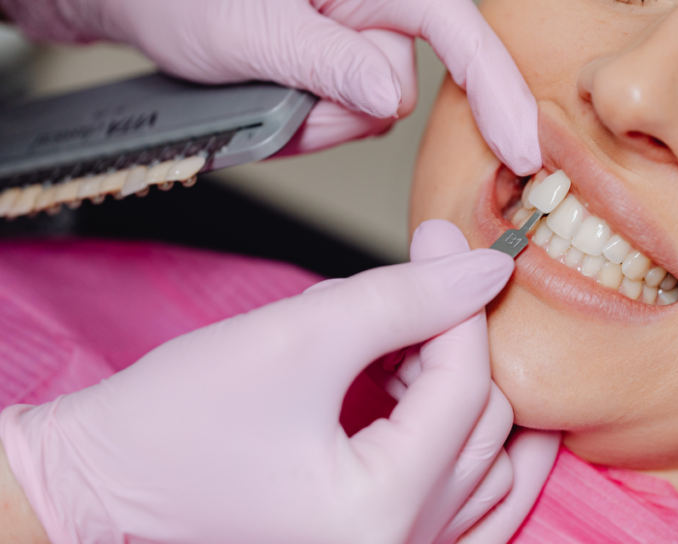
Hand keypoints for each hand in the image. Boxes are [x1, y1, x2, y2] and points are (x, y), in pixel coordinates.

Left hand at [0, 0, 540, 173]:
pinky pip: (340, 122)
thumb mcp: (252, 26)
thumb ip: (329, 61)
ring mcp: (356, 43)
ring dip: (314, 120)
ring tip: (262, 86)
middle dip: (341, 110)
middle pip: (400, 90)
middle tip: (278, 92)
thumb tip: (391, 96)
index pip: (454, 29)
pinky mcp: (338, 73)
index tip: (521, 149)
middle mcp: (374, 7)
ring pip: (366, 115)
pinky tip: (268, 98)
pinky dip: (303, 126)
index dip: (495, 89)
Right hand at [0, 222, 536, 543]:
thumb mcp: (300, 335)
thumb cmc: (178, 419)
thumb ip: (405, 298)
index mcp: (380, 512)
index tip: (443, 244)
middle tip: (413, 292)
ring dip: (460, 396)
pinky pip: (473, 511)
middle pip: (486, 428)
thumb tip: (486, 269)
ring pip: (490, 469)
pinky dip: (465, 448)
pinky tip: (429, 397)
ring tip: (402, 350)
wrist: (108, 480)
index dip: (459, 305)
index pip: (465, 389)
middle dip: (454, 347)